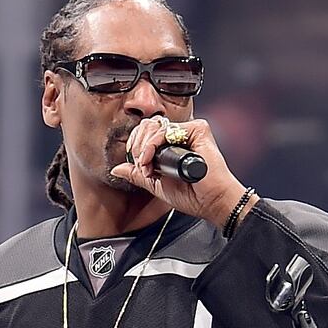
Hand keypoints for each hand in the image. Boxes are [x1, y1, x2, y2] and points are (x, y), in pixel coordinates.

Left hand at [108, 116, 253, 229]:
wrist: (210, 201)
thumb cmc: (191, 195)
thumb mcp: (156, 185)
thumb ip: (137, 174)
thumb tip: (116, 169)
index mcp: (171, 145)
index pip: (146, 132)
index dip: (135, 144)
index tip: (135, 162)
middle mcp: (180, 136)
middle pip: (148, 125)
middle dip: (137, 146)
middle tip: (141, 166)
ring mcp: (189, 131)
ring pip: (155, 126)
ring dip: (144, 147)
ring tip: (147, 167)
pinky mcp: (198, 129)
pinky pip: (167, 130)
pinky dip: (154, 144)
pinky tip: (152, 159)